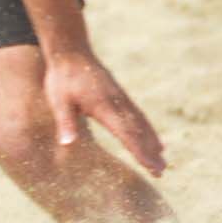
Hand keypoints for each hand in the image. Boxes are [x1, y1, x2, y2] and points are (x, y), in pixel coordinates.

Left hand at [43, 51, 166, 175]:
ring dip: (152, 141)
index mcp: (103, 106)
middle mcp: (117, 102)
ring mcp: (121, 98)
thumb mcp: (58, 100)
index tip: (150, 166)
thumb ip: (65, 122)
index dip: (139, 150)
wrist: (71, 51)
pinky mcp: (120, 95)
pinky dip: (148, 129)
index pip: (125, 132)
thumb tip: (67, 144)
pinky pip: (138, 115)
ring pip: (141, 122)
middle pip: (138, 130)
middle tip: (162, 171)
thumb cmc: (62, 78)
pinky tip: (155, 139)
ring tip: (163, 159)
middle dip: (150, 151)